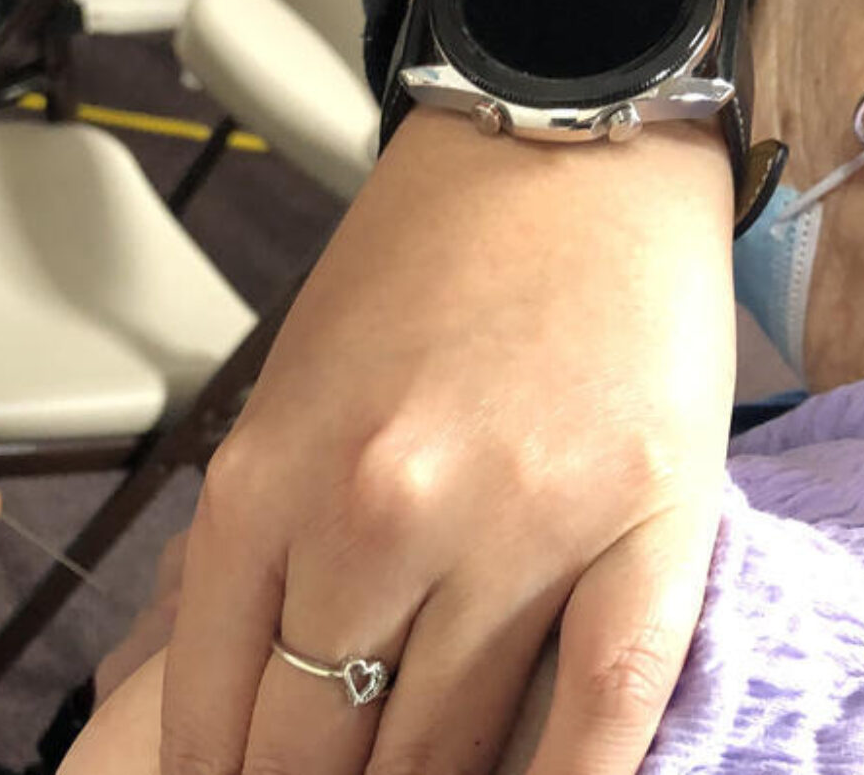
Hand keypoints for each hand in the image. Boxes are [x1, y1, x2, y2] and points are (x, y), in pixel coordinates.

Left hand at [161, 108, 736, 774]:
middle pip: (323, 739)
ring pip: (444, 748)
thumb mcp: (291, 393)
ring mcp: (512, 529)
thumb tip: (260, 684)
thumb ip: (267, 538)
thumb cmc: (419, 267)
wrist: (561, 148)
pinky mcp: (643, 528)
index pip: (220, 698)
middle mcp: (374, 516)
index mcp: (269, 477)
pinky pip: (596, 710)